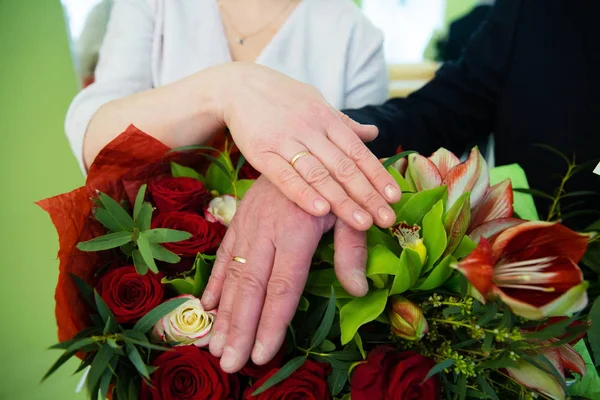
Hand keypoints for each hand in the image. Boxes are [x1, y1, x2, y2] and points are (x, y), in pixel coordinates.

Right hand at [200, 176, 367, 372]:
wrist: (296, 147)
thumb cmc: (330, 187)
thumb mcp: (349, 213)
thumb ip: (352, 250)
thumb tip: (357, 289)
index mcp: (295, 231)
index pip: (283, 286)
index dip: (272, 322)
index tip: (263, 354)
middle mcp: (266, 231)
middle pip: (251, 287)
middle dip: (240, 328)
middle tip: (230, 363)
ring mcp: (247, 227)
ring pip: (232, 276)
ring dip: (222, 313)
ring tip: (215, 346)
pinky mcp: (237, 223)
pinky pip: (222, 256)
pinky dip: (214, 283)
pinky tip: (207, 308)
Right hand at [219, 63, 399, 230]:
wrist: (238, 85)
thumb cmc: (282, 98)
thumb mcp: (317, 103)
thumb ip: (345, 123)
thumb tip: (374, 133)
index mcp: (327, 118)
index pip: (358, 151)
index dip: (378, 175)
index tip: (395, 197)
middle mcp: (310, 129)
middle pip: (343, 167)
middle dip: (367, 195)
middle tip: (386, 219)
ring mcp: (285, 140)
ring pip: (318, 174)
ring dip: (342, 201)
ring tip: (361, 223)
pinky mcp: (261, 152)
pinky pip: (284, 176)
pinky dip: (302, 194)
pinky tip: (320, 211)